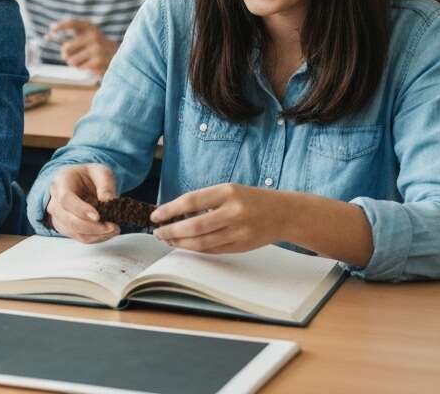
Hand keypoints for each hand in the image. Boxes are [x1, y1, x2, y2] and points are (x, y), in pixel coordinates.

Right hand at [43, 164, 119, 243]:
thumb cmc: (88, 176)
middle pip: (69, 220)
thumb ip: (105, 184)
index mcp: (61, 181)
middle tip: (113, 226)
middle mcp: (55, 200)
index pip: (66, 199)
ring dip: (96, 234)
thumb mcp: (100, 171)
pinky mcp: (65, 228)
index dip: (81, 210)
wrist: (79, 182)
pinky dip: (95, 237)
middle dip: (93, 227)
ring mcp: (58, 216)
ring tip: (114, 229)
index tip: (97, 216)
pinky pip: (79, 237)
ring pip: (75, 232)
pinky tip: (107, 232)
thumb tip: (108, 200)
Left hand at [50, 19, 119, 75]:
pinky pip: (79, 68)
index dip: (61, 26)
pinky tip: (92, 65)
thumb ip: (72, 34)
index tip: (51, 29)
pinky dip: (83, 68)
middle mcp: (94, 36)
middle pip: (66, 48)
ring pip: (71, 60)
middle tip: (75, 55)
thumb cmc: (98, 47)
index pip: (73, 23)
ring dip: (75, 63)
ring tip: (87, 60)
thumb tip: (48, 34)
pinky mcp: (98, 62)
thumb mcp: (88, 37)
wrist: (121, 57)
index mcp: (91, 28)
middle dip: (67, 54)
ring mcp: (96, 49)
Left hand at [150, 183, 292, 253]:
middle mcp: (233, 212)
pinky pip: (212, 250)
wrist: (283, 213)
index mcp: (228, 192)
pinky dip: (195, 249)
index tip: (155, 216)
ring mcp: (238, 231)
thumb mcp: (229, 190)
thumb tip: (174, 214)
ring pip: (201, 243)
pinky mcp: (241, 246)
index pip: (191, 201)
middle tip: (158, 232)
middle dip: (171, 231)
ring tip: (167, 239)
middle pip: (194, 226)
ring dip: (180, 243)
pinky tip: (184, 245)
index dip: (169, 210)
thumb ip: (205, 201)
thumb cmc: (251, 199)